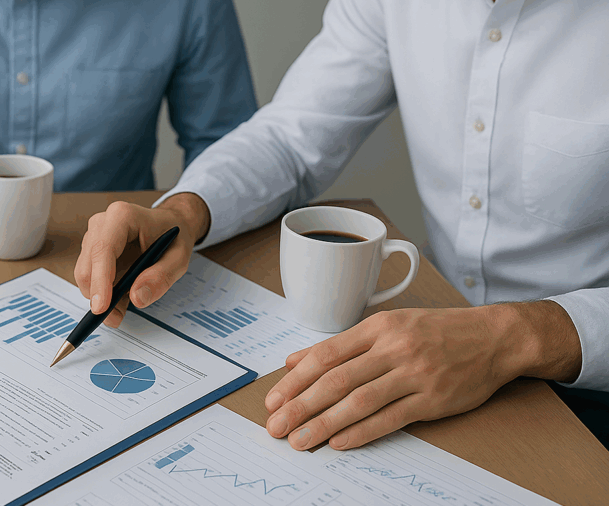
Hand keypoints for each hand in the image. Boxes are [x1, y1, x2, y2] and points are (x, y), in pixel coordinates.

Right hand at [74, 194, 210, 327]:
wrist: (169, 224)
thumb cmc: (173, 236)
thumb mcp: (179, 258)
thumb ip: (160, 277)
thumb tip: (137, 298)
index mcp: (122, 216)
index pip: (103, 249)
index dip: (100, 280)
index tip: (101, 307)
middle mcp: (102, 223)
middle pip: (87, 265)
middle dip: (97, 295)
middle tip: (116, 318)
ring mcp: (94, 236)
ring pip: (85, 274)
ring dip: (100, 297)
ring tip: (124, 307)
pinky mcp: (91, 251)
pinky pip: (90, 278)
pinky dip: (102, 294)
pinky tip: (120, 298)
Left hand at [263, 301, 580, 450]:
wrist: (495, 338)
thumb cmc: (437, 331)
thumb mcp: (387, 325)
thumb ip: (341, 345)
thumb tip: (295, 361)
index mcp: (377, 327)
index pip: (325, 355)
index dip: (294, 381)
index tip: (273, 400)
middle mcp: (393, 348)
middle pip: (335, 380)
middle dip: (299, 406)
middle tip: (276, 426)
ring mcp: (413, 374)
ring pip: (358, 401)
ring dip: (323, 424)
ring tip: (300, 441)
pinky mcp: (432, 399)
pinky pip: (390, 418)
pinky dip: (361, 432)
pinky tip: (339, 442)